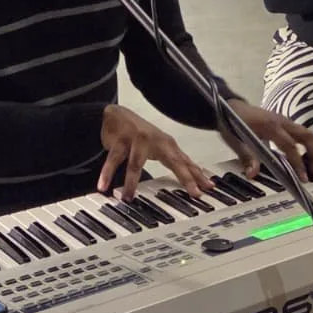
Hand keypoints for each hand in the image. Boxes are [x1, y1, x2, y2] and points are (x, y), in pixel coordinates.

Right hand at [98, 105, 213, 199]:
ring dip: (130, 182)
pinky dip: (107, 173)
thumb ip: (175, 162)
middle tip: (194, 192)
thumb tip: (194, 179)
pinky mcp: (120, 140)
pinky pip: (113, 159)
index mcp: (168, 146)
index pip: (186, 162)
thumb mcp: (161, 148)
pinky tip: (103, 186)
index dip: (198, 175)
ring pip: (136, 163)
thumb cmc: (141, 136)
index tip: (209, 188)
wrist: (116, 115)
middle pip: (174, 161)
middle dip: (185, 177)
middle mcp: (156, 141)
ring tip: (128, 198)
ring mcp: (138, 139)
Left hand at [222, 100, 312, 181]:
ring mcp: (284, 121)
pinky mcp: (284, 123)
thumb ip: (246, 157)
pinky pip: (303, 132)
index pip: (290, 146)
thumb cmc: (232, 122)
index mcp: (270, 126)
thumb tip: (252, 174)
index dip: (298, 162)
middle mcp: (281, 121)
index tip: (304, 177)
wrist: (229, 105)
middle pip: (306, 137)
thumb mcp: (235, 140)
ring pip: (307, 134)